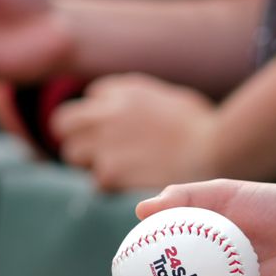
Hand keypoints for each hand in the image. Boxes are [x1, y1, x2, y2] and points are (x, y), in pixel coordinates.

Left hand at [52, 74, 219, 190]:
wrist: (212, 148)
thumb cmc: (199, 125)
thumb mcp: (167, 96)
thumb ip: (136, 98)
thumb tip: (118, 106)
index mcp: (124, 90)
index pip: (90, 97)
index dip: (98, 114)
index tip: (111, 127)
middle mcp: (107, 111)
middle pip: (63, 122)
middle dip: (76, 136)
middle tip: (97, 150)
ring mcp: (105, 140)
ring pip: (73, 153)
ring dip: (88, 162)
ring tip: (117, 168)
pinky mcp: (109, 170)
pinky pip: (95, 181)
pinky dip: (109, 186)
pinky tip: (132, 184)